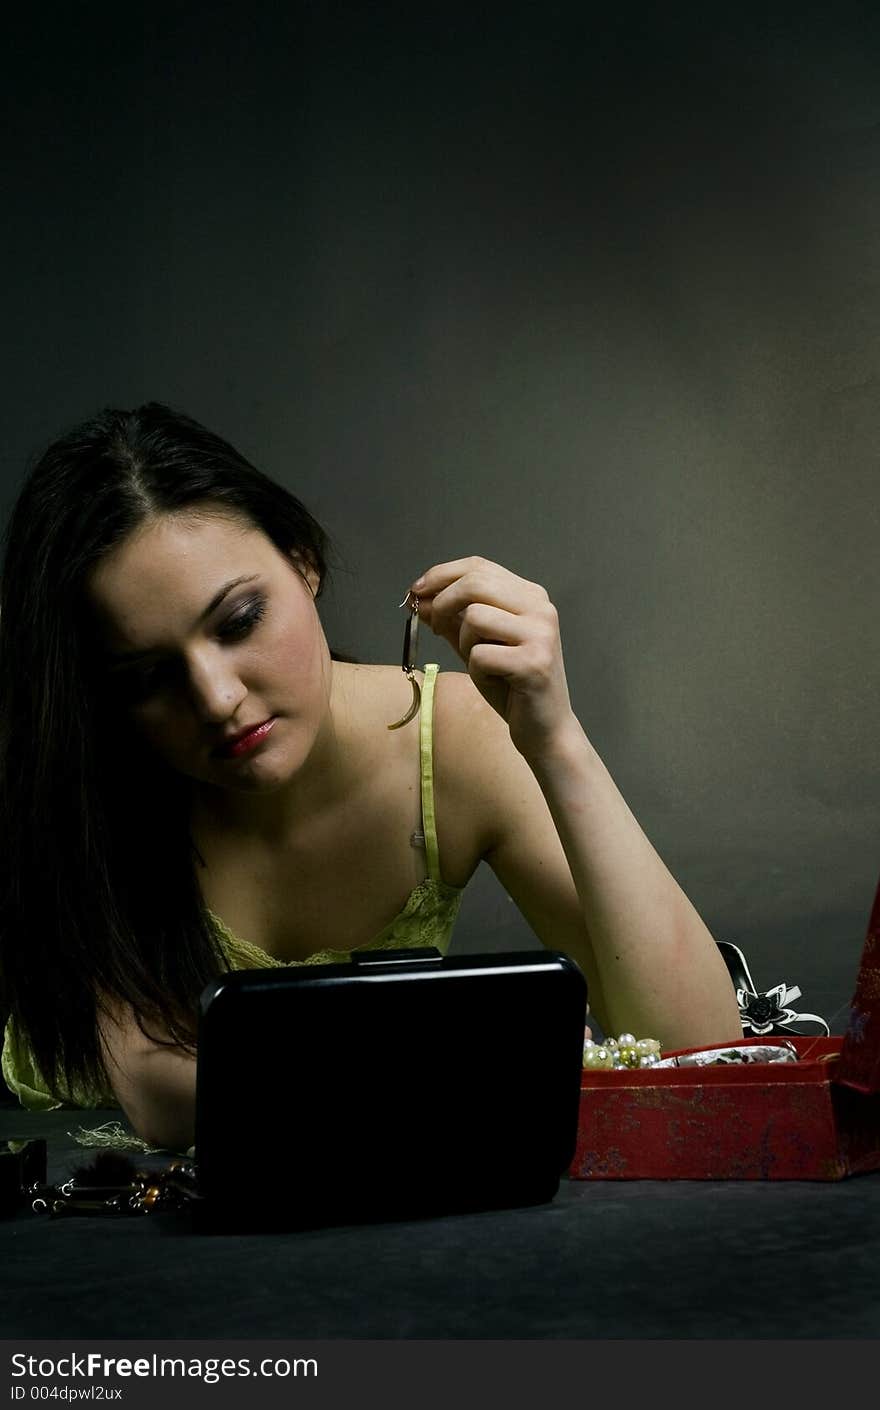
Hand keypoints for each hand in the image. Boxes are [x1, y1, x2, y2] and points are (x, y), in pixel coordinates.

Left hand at [410, 556, 575, 760]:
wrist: (546, 729)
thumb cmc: (511, 686)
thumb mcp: (476, 646)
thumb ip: (451, 621)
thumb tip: (420, 599)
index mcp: (531, 596)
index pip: (478, 566)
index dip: (441, 575)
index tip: (416, 591)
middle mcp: (540, 608)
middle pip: (474, 583)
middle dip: (442, 604)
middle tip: (434, 629)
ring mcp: (541, 634)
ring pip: (475, 617)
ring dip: (465, 644)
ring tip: (482, 664)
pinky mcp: (534, 662)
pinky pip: (480, 655)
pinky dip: (477, 672)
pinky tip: (495, 682)